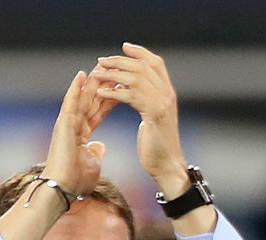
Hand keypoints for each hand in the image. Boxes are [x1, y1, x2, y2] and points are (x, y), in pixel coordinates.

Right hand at [41, 69, 116, 196]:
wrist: (62, 189)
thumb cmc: (75, 180)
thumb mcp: (92, 163)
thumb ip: (96, 152)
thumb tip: (100, 146)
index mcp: (82, 133)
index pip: (99, 110)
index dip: (111, 97)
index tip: (122, 85)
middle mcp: (73, 124)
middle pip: (91, 99)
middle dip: (103, 84)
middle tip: (114, 67)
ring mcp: (67, 123)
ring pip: (82, 97)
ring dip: (92, 81)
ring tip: (102, 64)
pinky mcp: (62, 124)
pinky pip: (70, 103)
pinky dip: (76, 88)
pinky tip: (82, 74)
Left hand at [93, 43, 189, 198]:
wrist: (167, 167)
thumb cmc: (157, 148)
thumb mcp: (154, 120)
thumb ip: (148, 103)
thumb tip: (136, 94)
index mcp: (168, 93)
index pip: (156, 63)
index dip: (140, 53)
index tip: (124, 47)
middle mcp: (167, 94)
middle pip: (144, 66)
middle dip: (121, 61)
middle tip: (101, 61)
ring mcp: (163, 103)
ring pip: (137, 78)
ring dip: (114, 74)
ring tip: (97, 74)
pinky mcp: (155, 114)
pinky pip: (131, 95)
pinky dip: (114, 91)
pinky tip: (101, 92)